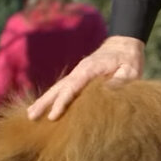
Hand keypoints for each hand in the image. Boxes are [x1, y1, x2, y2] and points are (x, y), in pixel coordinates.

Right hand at [27, 36, 145, 120]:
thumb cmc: (129, 59)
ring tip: (31, 114)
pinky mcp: (80, 77)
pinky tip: (46, 108)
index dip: (62, 103)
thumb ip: (119, 82)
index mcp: (90, 70)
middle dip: (44, 103)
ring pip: (58, 88)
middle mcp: (80, 71)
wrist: (124, 44)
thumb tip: (106, 93)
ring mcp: (78, 73)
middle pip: (58, 88)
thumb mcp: (130, 71)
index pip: (71, 88)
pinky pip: (64, 89)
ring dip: (44, 101)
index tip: (53, 116)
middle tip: (30, 116)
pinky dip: (54, 98)